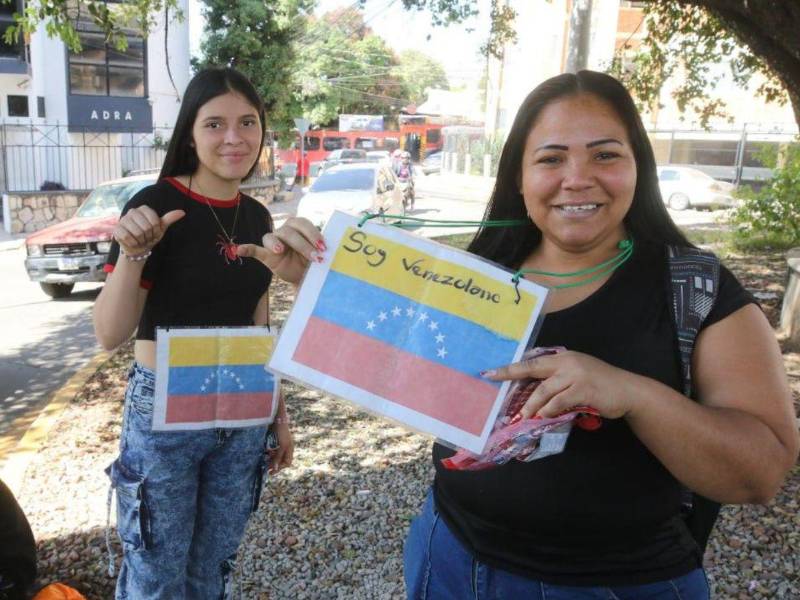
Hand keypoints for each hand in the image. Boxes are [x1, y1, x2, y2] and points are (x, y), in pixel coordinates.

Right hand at [113, 206, 184, 256]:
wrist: (138, 248)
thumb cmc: (150, 235)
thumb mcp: (161, 228)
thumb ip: (170, 218)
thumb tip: (182, 212)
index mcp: (144, 209)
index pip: (155, 221)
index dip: (156, 230)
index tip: (154, 232)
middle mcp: (132, 211)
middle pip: (146, 227)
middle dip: (149, 236)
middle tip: (146, 237)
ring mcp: (123, 219)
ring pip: (137, 232)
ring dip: (141, 240)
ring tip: (140, 240)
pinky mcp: (116, 229)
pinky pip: (127, 237)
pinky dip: (133, 243)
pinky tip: (133, 242)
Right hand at [237, 217, 324, 284]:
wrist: (304, 276)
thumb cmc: (312, 260)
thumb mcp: (319, 253)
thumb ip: (321, 247)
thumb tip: (329, 248)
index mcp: (299, 227)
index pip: (303, 223)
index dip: (313, 233)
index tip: (323, 247)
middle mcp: (285, 231)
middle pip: (289, 231)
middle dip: (303, 244)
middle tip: (315, 257)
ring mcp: (274, 242)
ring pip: (272, 237)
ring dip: (277, 244)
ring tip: (280, 251)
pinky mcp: (265, 255)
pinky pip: (255, 249)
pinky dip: (247, 248)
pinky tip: (239, 250)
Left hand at [267, 420, 293, 473]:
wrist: (277, 418)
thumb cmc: (282, 432)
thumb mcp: (282, 446)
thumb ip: (278, 456)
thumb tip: (275, 468)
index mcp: (290, 449)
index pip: (287, 462)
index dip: (280, 467)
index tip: (271, 471)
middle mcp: (286, 447)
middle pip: (281, 460)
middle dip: (274, 464)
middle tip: (266, 469)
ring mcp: (280, 444)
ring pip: (275, 456)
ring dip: (270, 459)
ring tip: (264, 461)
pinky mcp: (274, 440)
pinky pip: (272, 450)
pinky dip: (269, 453)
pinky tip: (265, 452)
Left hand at [483, 351, 635, 420]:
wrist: (629, 391)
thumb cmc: (601, 385)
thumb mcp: (578, 375)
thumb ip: (558, 380)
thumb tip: (534, 395)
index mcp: (563, 357)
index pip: (532, 361)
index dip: (511, 367)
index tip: (491, 371)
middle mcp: (567, 362)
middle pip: (533, 368)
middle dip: (510, 374)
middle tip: (492, 379)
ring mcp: (576, 374)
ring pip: (544, 390)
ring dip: (531, 405)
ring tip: (522, 416)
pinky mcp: (583, 389)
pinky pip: (559, 401)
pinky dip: (549, 410)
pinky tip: (543, 417)